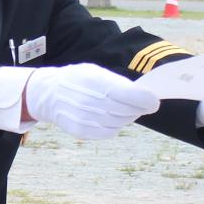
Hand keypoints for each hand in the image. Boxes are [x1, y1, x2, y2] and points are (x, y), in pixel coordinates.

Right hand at [23, 63, 161, 140]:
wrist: (48, 94)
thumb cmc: (79, 80)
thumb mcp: (95, 71)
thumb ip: (118, 83)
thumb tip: (145, 96)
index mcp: (92, 80)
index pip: (125, 93)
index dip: (143, 99)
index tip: (155, 101)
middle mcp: (87, 100)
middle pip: (125, 110)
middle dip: (139, 108)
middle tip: (146, 105)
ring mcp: (82, 117)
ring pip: (119, 123)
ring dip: (128, 117)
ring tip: (125, 109)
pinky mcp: (80, 131)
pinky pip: (108, 132)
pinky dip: (115, 126)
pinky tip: (110, 117)